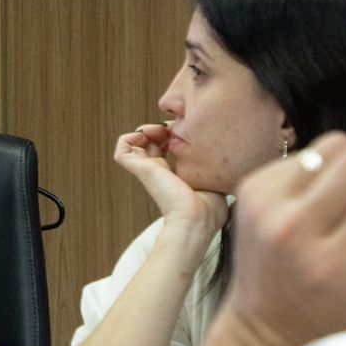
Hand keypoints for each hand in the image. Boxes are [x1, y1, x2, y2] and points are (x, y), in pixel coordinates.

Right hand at [113, 124, 228, 232]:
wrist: (196, 218)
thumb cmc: (209, 208)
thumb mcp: (215, 180)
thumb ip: (214, 169)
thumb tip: (223, 160)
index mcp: (174, 178)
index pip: (164, 150)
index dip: (172, 134)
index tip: (187, 131)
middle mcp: (158, 174)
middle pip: (149, 144)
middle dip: (159, 129)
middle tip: (172, 127)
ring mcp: (148, 172)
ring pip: (133, 144)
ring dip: (144, 130)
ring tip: (159, 129)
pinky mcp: (141, 170)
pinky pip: (122, 150)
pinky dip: (130, 137)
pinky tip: (147, 134)